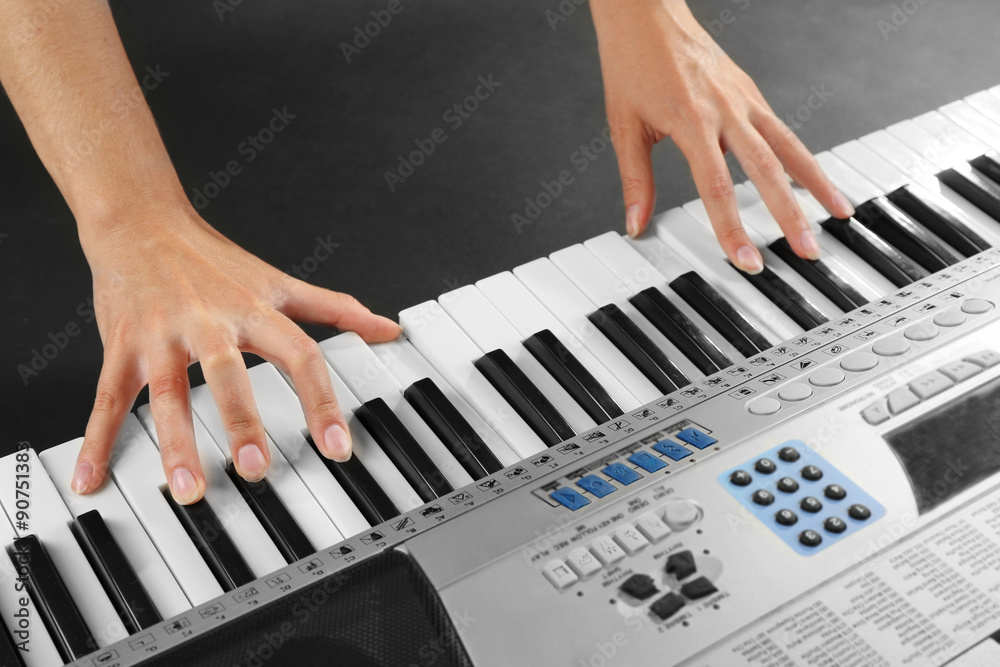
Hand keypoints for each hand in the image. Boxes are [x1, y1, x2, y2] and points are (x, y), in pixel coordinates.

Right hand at [71, 199, 400, 503]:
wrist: (143, 222)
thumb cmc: (214, 260)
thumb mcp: (281, 282)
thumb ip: (336, 308)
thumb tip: (388, 327)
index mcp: (255, 311)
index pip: (299, 357)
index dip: (321, 402)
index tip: (337, 447)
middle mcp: (210, 323)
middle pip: (229, 373)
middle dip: (242, 422)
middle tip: (257, 470)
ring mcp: (163, 336)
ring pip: (167, 392)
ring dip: (175, 443)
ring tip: (188, 489)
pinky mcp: (122, 347)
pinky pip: (108, 397)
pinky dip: (97, 438)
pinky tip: (91, 475)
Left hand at [590, 0, 854, 272]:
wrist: (645, 13)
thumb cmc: (633, 63)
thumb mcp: (624, 126)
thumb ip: (635, 180)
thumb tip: (635, 224)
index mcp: (691, 120)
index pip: (717, 187)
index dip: (732, 228)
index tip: (745, 260)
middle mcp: (726, 109)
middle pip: (766, 171)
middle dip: (790, 215)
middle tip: (807, 251)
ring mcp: (744, 99)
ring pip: (790, 147)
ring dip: (816, 185)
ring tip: (838, 215)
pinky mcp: (751, 92)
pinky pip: (784, 131)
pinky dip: (804, 158)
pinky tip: (816, 180)